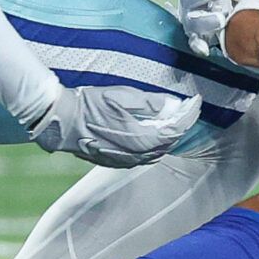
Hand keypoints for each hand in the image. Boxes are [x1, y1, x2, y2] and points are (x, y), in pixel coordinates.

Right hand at [27, 83, 203, 166]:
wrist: (62, 121)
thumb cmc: (89, 105)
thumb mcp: (122, 96)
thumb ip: (150, 103)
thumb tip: (171, 105)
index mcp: (141, 138)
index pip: (175, 129)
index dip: (188, 115)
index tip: (195, 103)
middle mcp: (136, 155)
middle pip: (169, 143)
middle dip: (180, 125)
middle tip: (185, 109)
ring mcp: (125, 160)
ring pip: (156, 152)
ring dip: (167, 136)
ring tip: (171, 119)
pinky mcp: (115, 161)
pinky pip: (143, 156)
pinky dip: (153, 144)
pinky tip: (151, 132)